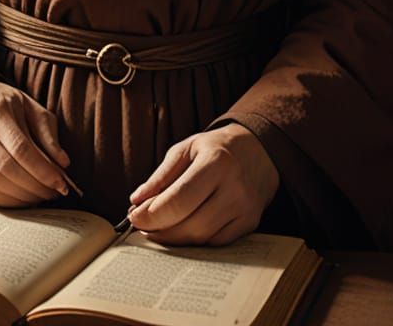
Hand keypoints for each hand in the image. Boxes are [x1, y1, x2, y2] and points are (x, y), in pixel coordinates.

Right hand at [0, 77, 70, 205]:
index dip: (43, 170)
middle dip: (36, 186)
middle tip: (54, 192)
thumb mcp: (28, 105)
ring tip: (40, 196)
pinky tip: (20, 199)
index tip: (61, 183)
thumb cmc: (3, 102)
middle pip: (8, 169)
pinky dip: (5, 200)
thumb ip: (47, 132)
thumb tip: (63, 163)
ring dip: (22, 196)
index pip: (21, 149)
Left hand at [127, 124, 279, 244]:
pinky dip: (195, 242)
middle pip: (190, 224)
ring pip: (203, 238)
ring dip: (174, 240)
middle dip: (160, 230)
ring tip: (157, 230)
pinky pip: (217, 243)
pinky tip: (181, 233)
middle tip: (142, 227)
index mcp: (216, 162)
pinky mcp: (250, 223)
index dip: (152, 214)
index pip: (179, 199)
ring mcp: (245, 208)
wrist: (257, 151)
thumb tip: (137, 201)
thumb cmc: (215, 149)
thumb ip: (161, 175)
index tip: (134, 217)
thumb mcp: (186, 149)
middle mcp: (234, 187)